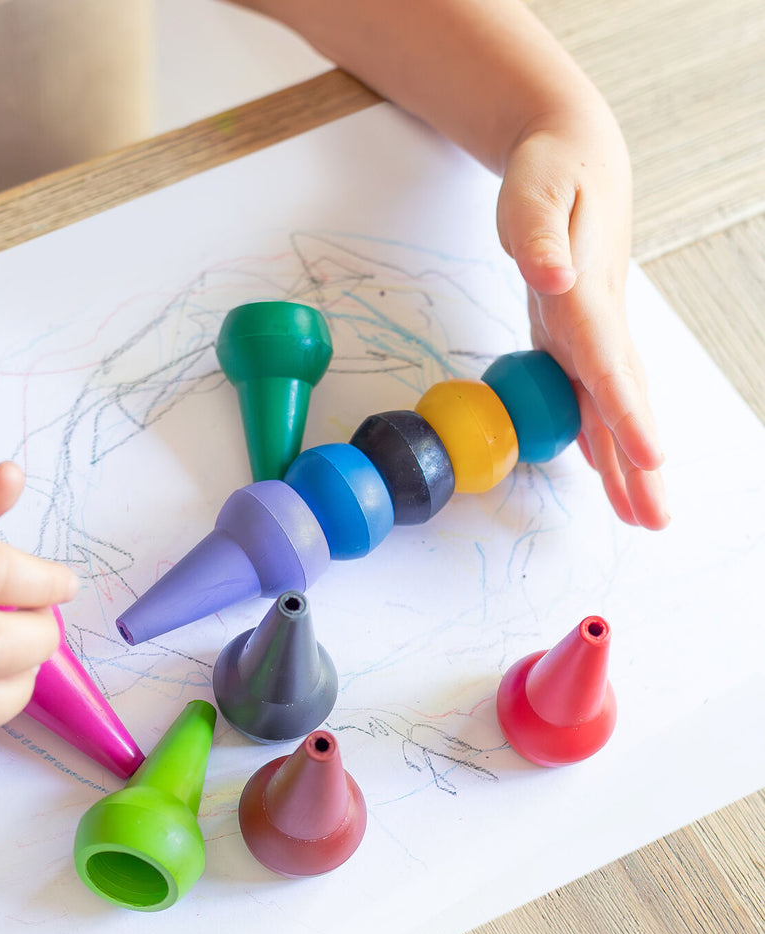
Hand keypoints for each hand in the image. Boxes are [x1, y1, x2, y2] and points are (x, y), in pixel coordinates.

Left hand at [496, 115, 668, 528]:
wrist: (575, 156)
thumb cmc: (551, 173)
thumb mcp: (536, 192)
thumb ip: (540, 234)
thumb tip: (552, 275)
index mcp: (587, 294)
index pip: (609, 362)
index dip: (627, 410)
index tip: (650, 455)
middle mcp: (597, 321)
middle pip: (621, 401)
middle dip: (639, 463)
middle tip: (655, 520)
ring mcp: (592, 331)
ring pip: (612, 405)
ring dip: (626, 461)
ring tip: (641, 513)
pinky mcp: (577, 335)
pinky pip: (593, 394)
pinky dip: (602, 432)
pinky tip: (605, 465)